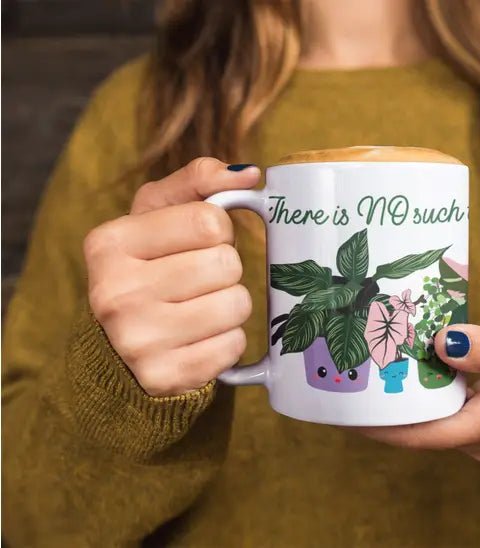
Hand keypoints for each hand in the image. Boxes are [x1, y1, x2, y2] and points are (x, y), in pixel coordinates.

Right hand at [84, 158, 259, 395]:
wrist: (118, 349)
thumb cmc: (149, 268)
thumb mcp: (157, 215)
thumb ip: (198, 182)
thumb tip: (250, 174)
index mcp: (110, 243)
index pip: (208, 220)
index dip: (218, 231)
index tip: (199, 243)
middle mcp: (114, 291)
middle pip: (225, 264)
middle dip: (225, 270)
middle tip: (200, 280)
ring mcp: (135, 340)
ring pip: (236, 304)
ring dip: (231, 305)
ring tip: (201, 308)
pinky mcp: (163, 376)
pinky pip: (233, 345)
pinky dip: (228, 341)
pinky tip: (201, 339)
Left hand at [355, 310, 479, 462]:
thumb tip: (441, 342)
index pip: (425, 433)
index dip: (382, 423)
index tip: (347, 405)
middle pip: (420, 425)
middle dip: (383, 404)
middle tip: (347, 368)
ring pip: (429, 413)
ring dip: (400, 391)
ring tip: (364, 360)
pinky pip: (443, 401)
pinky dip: (422, 382)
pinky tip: (402, 356)